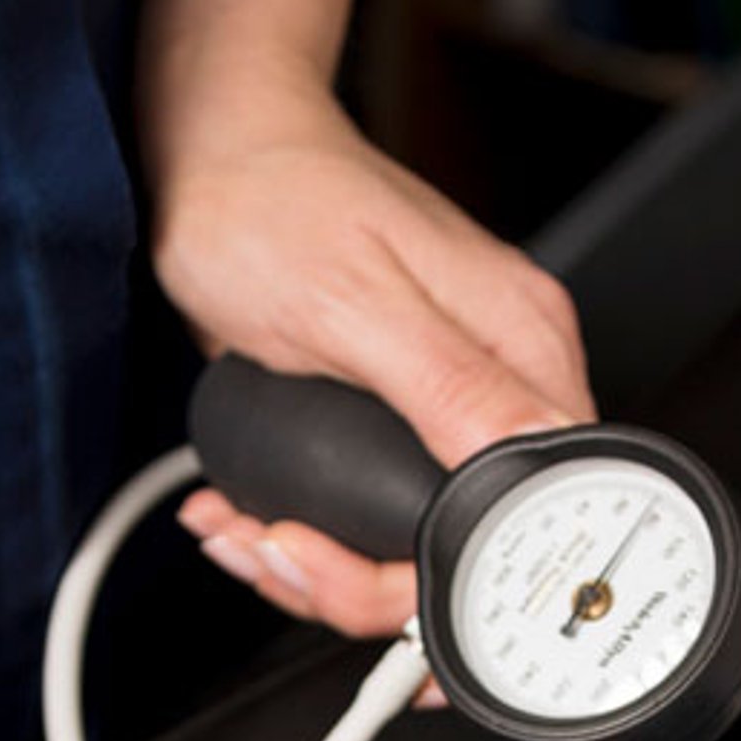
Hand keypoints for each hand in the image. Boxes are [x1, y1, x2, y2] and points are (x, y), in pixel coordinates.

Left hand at [153, 83, 592, 640]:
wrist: (211, 158)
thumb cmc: (274, 204)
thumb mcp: (356, 304)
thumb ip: (449, 385)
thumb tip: (529, 458)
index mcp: (521, 349)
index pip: (530, 516)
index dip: (439, 578)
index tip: (348, 575)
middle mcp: (497, 384)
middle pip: (465, 553)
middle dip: (352, 582)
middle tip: (277, 551)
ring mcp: (445, 410)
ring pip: (404, 551)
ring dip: (310, 569)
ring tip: (245, 533)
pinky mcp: (392, 428)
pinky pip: (364, 522)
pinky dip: (299, 540)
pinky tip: (247, 515)